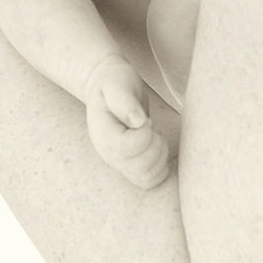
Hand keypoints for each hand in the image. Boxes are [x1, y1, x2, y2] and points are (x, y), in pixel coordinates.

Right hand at [84, 56, 169, 189]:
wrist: (108, 87)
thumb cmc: (114, 81)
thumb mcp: (116, 82)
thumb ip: (123, 99)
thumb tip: (138, 121)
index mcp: (102, 133)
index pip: (125, 148)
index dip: (144, 135)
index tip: (146, 118)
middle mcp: (108, 153)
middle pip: (138, 167)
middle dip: (155, 146)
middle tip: (152, 126)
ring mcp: (119, 163)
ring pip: (145, 178)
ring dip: (159, 156)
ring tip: (155, 135)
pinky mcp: (130, 167)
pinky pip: (149, 181)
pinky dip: (160, 167)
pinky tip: (156, 145)